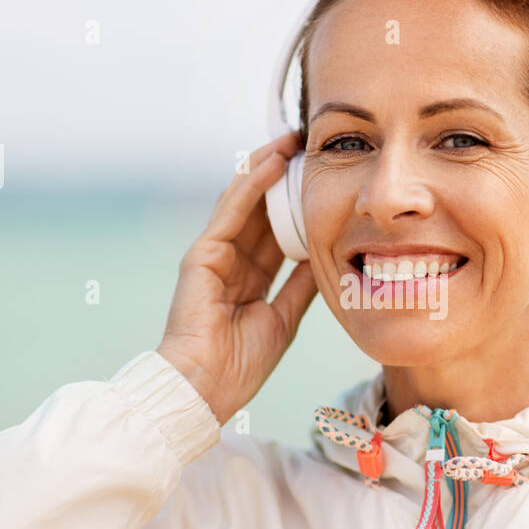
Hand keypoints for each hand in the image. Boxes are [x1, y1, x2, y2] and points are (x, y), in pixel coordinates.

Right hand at [156, 132, 316, 425]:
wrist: (205, 389)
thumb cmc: (239, 366)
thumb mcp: (284, 319)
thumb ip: (301, 285)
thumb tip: (326, 256)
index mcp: (248, 278)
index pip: (275, 230)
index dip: (296, 203)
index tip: (320, 177)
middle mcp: (229, 261)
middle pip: (259, 208)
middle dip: (282, 175)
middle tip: (308, 144)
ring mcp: (212, 255)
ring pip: (243, 201)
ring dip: (266, 168)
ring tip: (291, 140)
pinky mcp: (201, 255)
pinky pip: (231, 212)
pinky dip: (251, 186)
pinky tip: (271, 163)